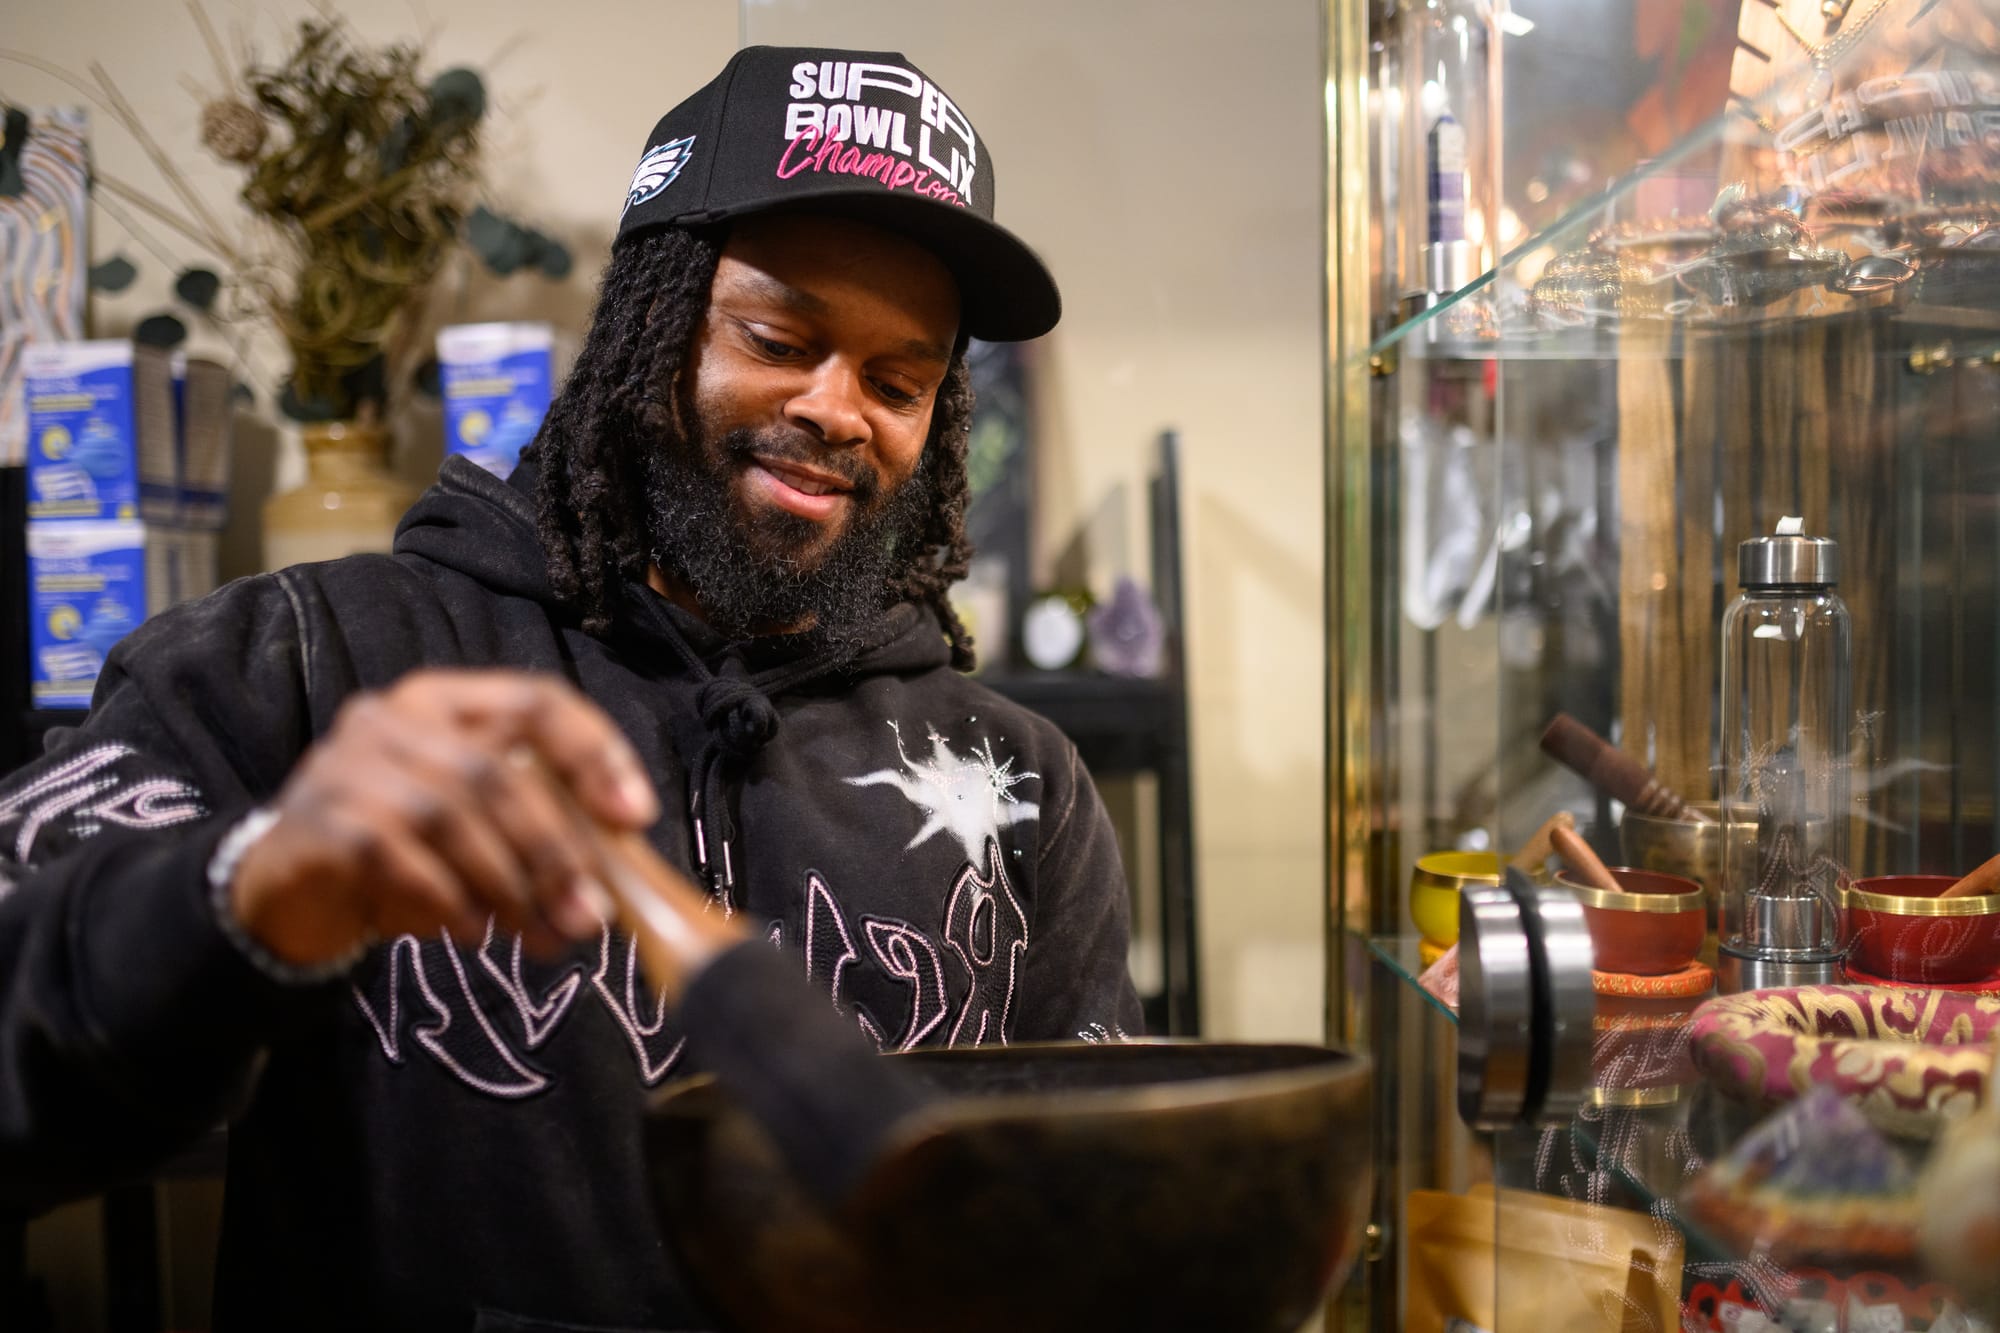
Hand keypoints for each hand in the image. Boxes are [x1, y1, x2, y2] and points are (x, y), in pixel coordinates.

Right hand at [228, 670, 660, 967]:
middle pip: (498, 772)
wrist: (289, 892)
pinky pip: (399, 859)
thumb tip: (622, 861)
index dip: (594, 754)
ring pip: (451, 816)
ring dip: (509, 886)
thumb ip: (539, 822)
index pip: (536, 701)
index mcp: (447, 700)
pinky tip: (473, 934)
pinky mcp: (318, 820)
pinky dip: (449, 901)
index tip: (635, 819)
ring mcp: (348, 763)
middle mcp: (394, 717)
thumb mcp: (477, 828)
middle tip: (591, 917)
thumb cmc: (406, 854)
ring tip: (542, 938)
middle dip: (556, 851)